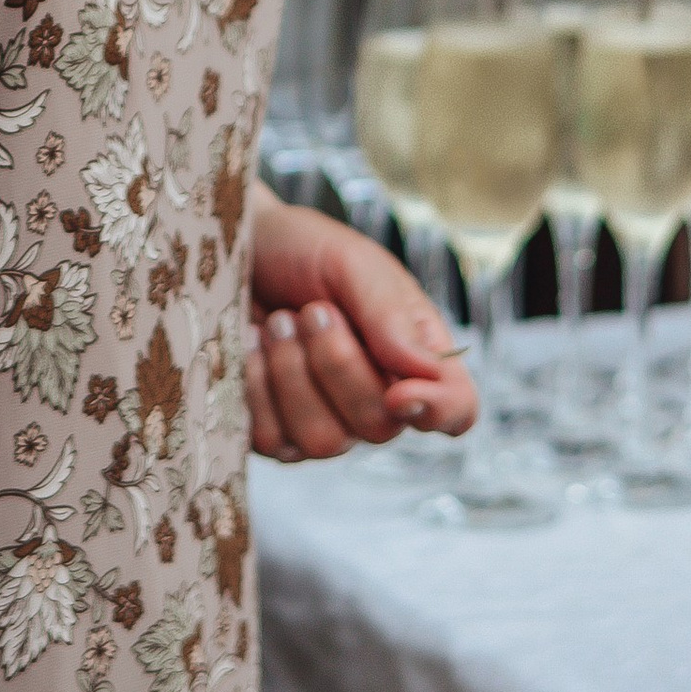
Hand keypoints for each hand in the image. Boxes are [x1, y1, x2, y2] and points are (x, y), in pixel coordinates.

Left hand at [245, 193, 478, 458]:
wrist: (234, 250)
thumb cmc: (302, 251)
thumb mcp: (350, 263)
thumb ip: (389, 315)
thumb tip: (427, 373)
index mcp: (415, 355)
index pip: (456, 409)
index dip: (438, 411)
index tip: (398, 391)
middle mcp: (378, 399)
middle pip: (380, 427)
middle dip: (337, 364)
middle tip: (312, 310)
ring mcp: (326, 422)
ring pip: (324, 441)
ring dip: (292, 373)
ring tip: (277, 323)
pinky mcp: (275, 433)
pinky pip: (273, 440)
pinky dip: (256, 388)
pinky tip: (251, 349)